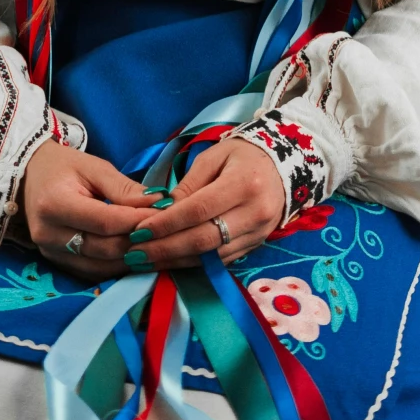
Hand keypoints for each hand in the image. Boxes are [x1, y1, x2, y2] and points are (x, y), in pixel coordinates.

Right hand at [19, 142, 155, 272]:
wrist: (29, 176)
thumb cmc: (63, 166)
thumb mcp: (93, 166)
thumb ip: (124, 188)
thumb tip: (158, 203)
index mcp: (55, 203)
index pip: (104, 221)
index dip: (137, 221)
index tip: (164, 213)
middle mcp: (49, 234)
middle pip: (104, 248)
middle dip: (138, 241)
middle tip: (166, 232)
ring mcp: (50, 253)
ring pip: (101, 267)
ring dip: (131, 259)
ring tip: (156, 246)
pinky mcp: (56, 264)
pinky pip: (92, 273)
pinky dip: (116, 267)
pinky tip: (135, 257)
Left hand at [122, 138, 285, 269]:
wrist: (285, 165)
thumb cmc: (243, 155)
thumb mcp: (214, 156)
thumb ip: (188, 184)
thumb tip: (162, 210)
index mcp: (243, 184)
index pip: (198, 210)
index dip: (166, 224)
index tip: (138, 231)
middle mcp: (253, 213)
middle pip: (203, 240)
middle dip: (165, 249)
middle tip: (134, 253)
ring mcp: (258, 234)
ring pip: (211, 257)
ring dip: (175, 261)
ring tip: (146, 261)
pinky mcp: (257, 246)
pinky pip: (221, 262)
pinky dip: (194, 264)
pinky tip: (171, 262)